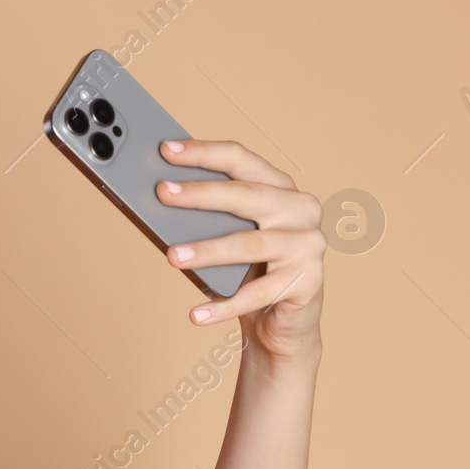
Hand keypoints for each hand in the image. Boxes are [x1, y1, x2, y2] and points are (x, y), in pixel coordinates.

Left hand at [156, 139, 324, 365]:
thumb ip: (207, 216)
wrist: (283, 319)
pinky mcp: (308, 282)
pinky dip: (224, 306)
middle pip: (246, 196)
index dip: (204, 152)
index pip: (241, 160)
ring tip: (173, 257)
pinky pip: (259, 294)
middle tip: (162, 192)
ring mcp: (308, 245)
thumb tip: (160, 198)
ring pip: (250, 244)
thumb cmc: (248, 270)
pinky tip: (196, 314)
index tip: (166, 149)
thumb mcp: (227, 235)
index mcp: (279, 187)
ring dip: (208, 251)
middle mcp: (300, 210)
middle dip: (200, 193)